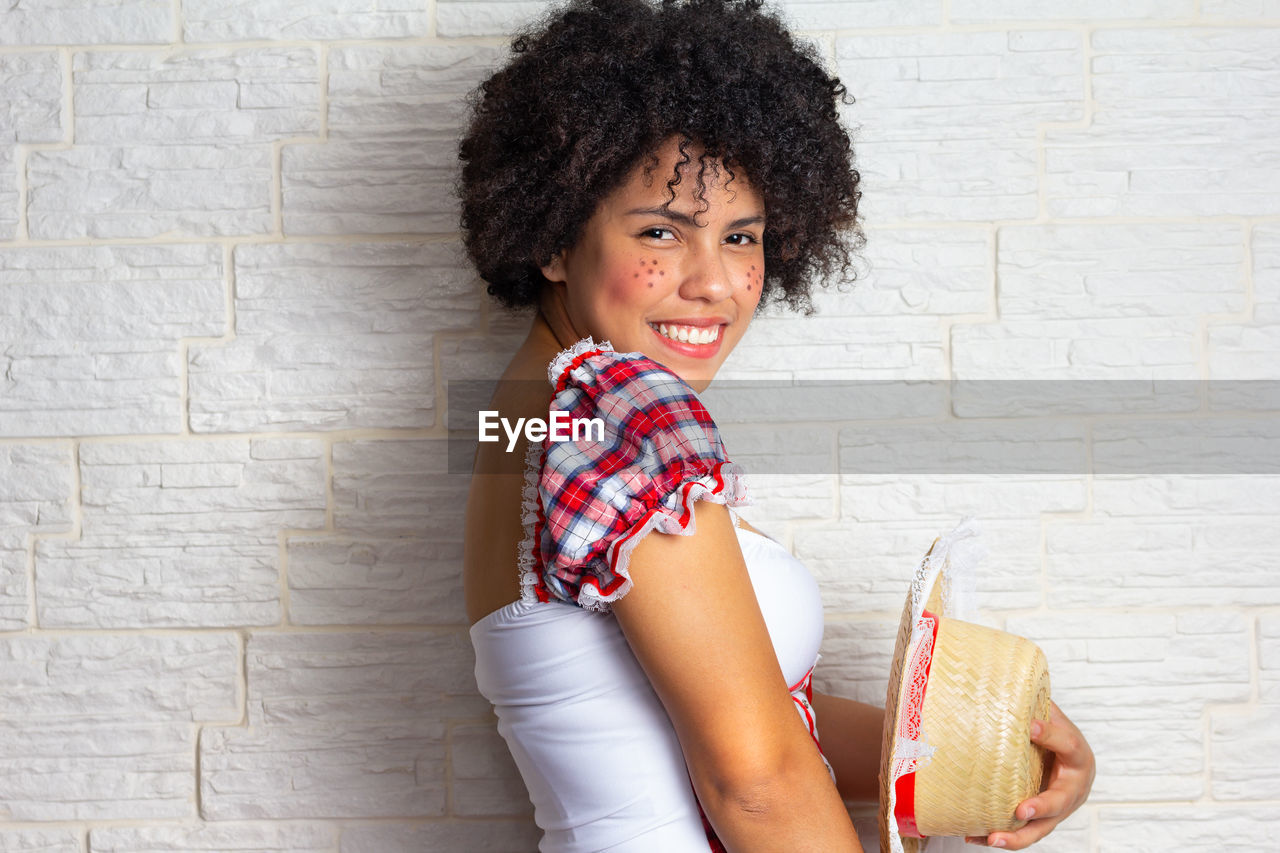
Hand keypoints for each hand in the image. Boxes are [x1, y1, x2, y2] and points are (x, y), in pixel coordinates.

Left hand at [966, 701, 1094, 848]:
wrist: (1070, 759)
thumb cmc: (1057, 733)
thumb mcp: (1053, 715)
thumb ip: (1037, 705)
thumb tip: (1006, 678)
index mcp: (1078, 755)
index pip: (1068, 743)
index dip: (1050, 735)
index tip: (1031, 726)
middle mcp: (1073, 787)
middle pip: (1060, 801)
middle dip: (1041, 807)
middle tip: (1021, 810)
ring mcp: (1059, 808)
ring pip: (1041, 828)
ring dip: (1016, 836)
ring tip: (992, 838)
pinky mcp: (1042, 820)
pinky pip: (1022, 833)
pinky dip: (1000, 836)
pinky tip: (974, 836)